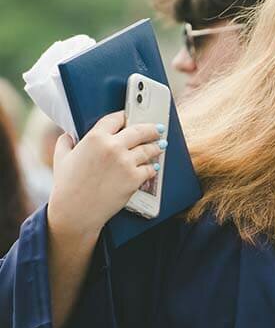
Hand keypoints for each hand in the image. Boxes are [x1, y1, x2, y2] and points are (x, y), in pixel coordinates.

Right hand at [47, 111, 165, 238]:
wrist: (76, 210)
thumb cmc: (67, 186)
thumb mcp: (61, 158)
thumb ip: (65, 142)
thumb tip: (68, 135)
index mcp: (95, 138)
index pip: (116, 118)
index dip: (124, 116)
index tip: (130, 117)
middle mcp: (113, 147)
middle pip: (139, 130)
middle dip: (151, 129)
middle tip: (158, 128)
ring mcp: (126, 162)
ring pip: (149, 149)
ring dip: (156, 147)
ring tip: (160, 145)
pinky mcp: (134, 178)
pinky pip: (149, 169)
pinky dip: (152, 168)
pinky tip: (154, 166)